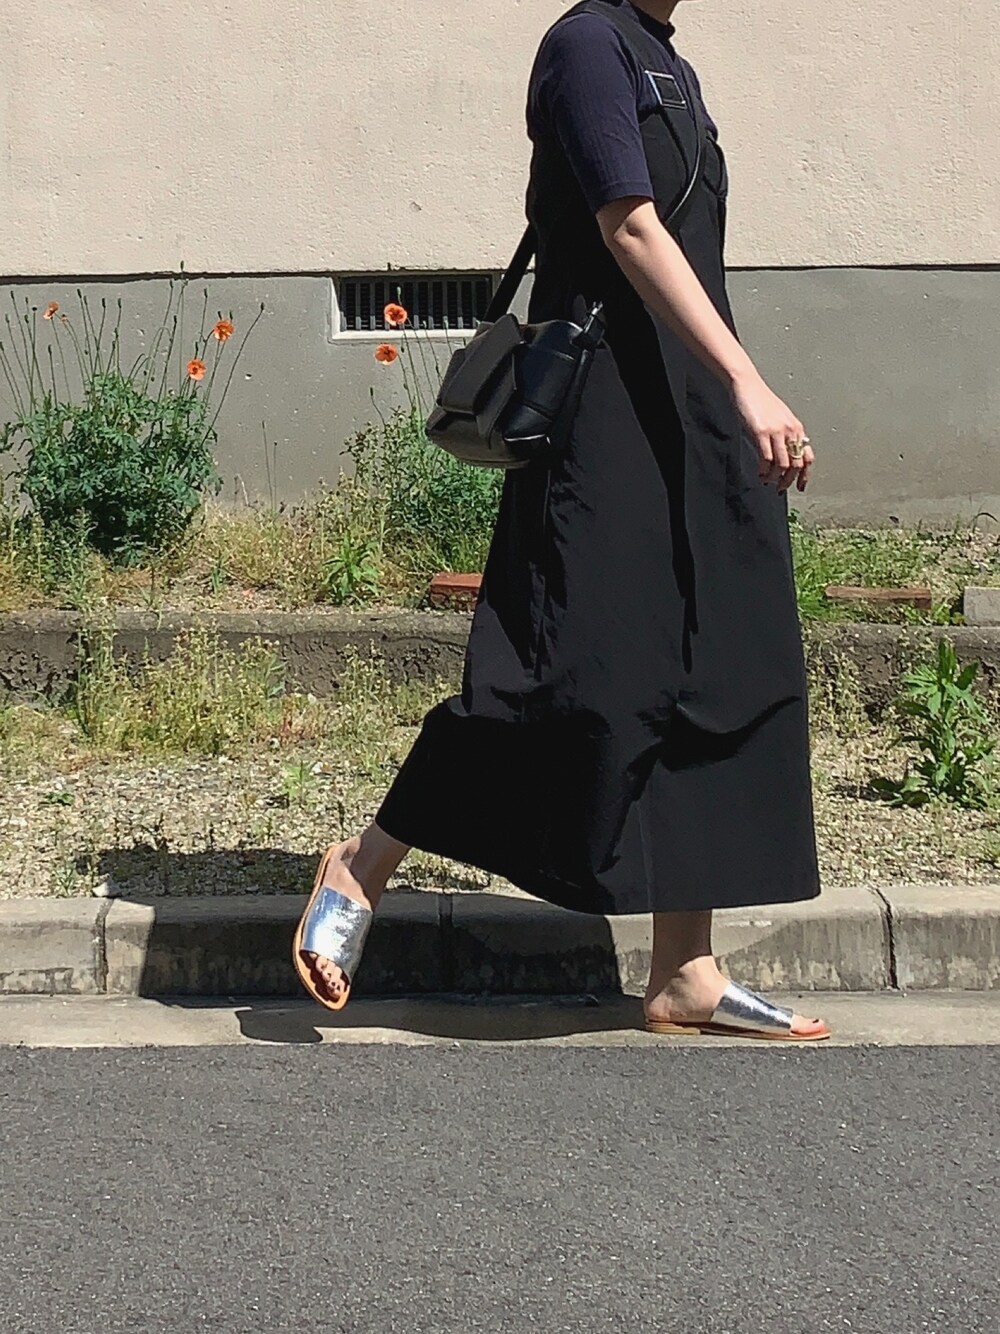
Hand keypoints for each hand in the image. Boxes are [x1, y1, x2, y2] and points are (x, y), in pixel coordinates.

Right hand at [731, 371, 813, 492]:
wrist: (747, 386)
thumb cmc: (760, 401)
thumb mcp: (778, 418)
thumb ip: (784, 435)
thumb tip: (783, 456)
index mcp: (796, 428)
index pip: (808, 456)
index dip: (805, 475)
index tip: (800, 487)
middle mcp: (790, 430)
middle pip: (796, 464)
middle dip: (789, 480)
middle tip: (779, 488)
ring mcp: (777, 431)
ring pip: (782, 464)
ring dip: (775, 477)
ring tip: (766, 480)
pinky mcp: (762, 432)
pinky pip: (767, 458)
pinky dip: (764, 470)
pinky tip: (760, 472)